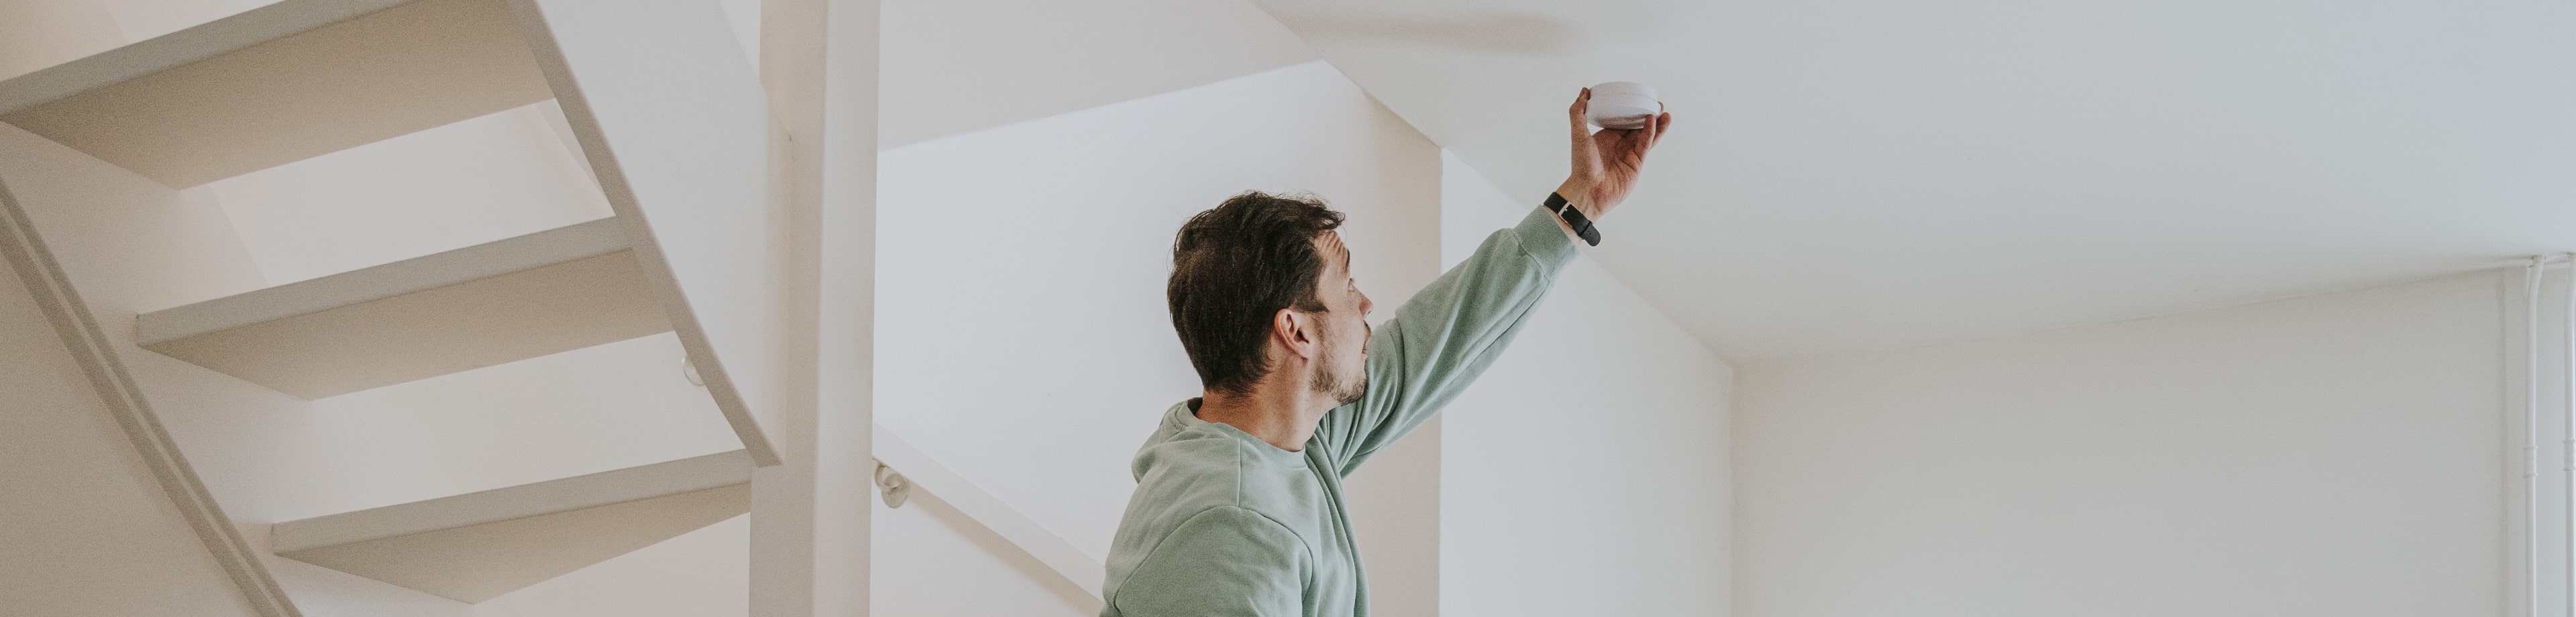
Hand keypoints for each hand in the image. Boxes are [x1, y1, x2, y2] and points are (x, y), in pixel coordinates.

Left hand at [1557, 87, 1670, 218]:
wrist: (1588, 191)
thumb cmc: (1581, 165)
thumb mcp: (1578, 134)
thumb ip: (1578, 112)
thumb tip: (1584, 91)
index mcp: (1607, 137)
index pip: (1622, 119)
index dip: (1632, 109)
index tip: (1639, 98)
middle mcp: (1619, 145)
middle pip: (1637, 126)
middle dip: (1648, 115)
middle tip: (1657, 104)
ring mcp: (1629, 154)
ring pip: (1646, 136)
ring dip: (1656, 124)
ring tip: (1664, 112)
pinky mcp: (1636, 164)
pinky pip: (1644, 145)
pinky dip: (1650, 133)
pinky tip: (1653, 121)